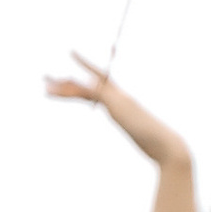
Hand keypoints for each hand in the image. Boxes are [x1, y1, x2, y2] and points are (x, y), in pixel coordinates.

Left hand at [46, 54, 189, 169]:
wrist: (167, 146)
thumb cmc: (157, 145)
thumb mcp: (142, 137)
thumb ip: (140, 133)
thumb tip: (145, 139)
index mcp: (124, 102)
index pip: (103, 84)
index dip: (88, 74)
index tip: (75, 66)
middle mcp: (120, 96)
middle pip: (89, 83)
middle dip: (67, 82)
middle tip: (45, 79)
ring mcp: (118, 99)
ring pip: (86, 88)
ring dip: (63, 88)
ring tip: (44, 86)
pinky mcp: (116, 105)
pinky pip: (92, 93)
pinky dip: (75, 90)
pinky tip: (60, 91)